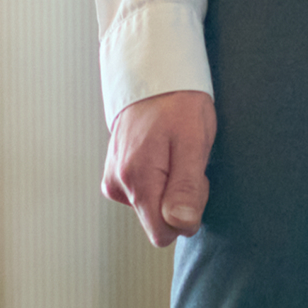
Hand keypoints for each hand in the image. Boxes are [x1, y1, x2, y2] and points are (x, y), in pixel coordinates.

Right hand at [100, 91, 212, 243]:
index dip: (186, 214)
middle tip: (187, 161)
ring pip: (151, 208)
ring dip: (170, 187)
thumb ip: (186, 188)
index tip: (193, 180)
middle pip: (158, 221)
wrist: (153, 74)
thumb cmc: (178, 104)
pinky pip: (143, 194)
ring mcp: (113, 179)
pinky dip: (158, 179)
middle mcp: (118, 184)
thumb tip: (181, 225)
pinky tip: (161, 153)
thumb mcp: (194, 142)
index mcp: (137, 180)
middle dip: (180, 199)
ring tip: (173, 151)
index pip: (163, 233)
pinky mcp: (114, 174)